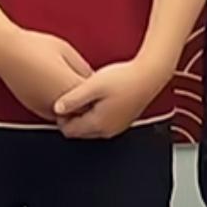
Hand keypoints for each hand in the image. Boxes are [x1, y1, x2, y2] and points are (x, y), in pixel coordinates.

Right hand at [0, 27, 93, 121]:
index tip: (103, 87)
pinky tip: (60, 95)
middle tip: (93, 93)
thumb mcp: (67, 51)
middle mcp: (59, 102)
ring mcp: (46, 107)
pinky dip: (60, 109)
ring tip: (76, 95)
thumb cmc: (35, 47)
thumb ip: (82, 68)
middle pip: (83, 111)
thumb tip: (92, 79)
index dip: (100, 93)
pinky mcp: (35, 109)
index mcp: (70, 85)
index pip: (95, 98)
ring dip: (74, 109)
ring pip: (68, 116)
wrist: (6, 52)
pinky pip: (54, 114)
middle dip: (89, 103)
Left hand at [54, 49, 172, 139]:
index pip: (69, 131)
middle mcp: (107, 131)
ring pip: (90, 127)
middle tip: (73, 96)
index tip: (63, 100)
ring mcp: (116, 127)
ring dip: (84, 114)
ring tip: (86, 94)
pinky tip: (99, 96)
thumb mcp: (92, 86)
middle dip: (72, 117)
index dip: (61, 116)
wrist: (149, 75)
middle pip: (79, 131)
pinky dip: (96, 113)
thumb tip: (57, 109)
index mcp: (98, 124)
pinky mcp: (122, 120)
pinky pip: (102, 122)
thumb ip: (73, 99)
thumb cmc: (123, 79)